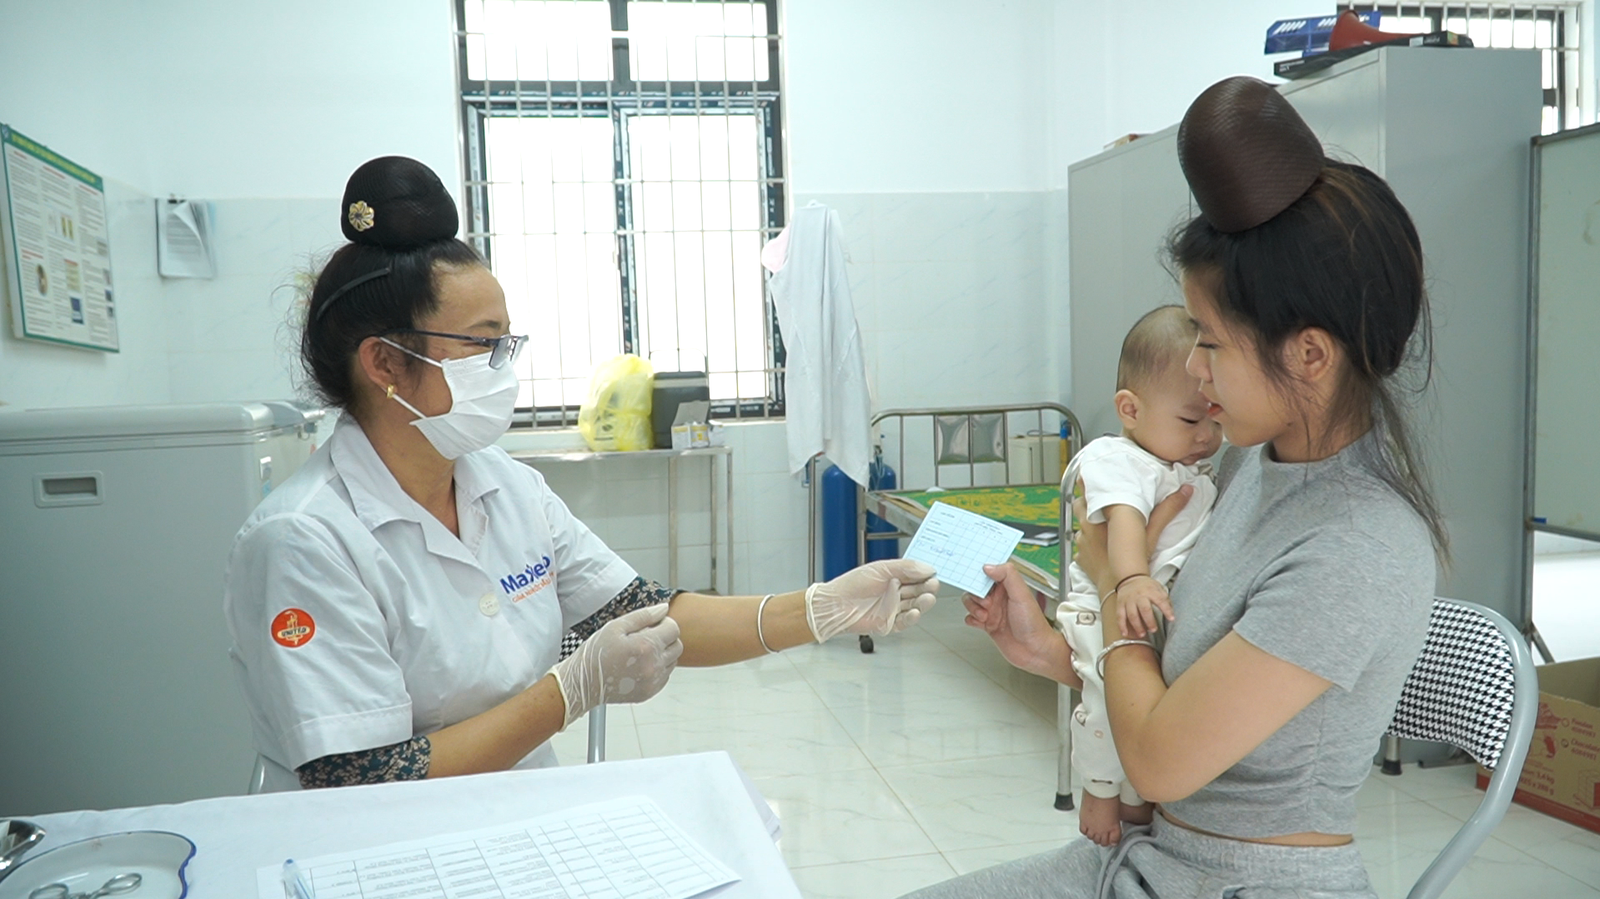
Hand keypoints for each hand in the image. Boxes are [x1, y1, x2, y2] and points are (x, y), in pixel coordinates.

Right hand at [549, 603, 681, 728]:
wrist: (583, 683)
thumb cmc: (595, 654)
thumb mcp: (615, 626)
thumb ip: (643, 615)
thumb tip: (664, 608)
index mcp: (646, 646)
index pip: (673, 629)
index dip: (663, 623)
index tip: (651, 625)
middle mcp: (653, 665)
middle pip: (677, 645)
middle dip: (666, 637)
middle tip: (647, 637)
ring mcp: (653, 681)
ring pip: (673, 661)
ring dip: (663, 653)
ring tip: (641, 652)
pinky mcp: (650, 692)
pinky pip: (665, 676)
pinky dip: (658, 668)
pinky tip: (640, 665)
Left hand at [805, 559, 939, 640]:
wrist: (835, 604)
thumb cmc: (852, 585)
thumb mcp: (880, 568)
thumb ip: (905, 567)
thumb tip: (926, 567)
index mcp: (893, 577)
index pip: (916, 576)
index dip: (925, 575)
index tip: (933, 574)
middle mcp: (895, 593)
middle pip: (918, 591)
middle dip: (927, 588)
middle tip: (933, 585)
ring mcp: (892, 608)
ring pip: (914, 606)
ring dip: (923, 603)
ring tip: (927, 598)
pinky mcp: (889, 624)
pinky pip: (904, 622)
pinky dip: (912, 618)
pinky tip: (915, 612)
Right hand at [964, 563, 1076, 685]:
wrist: (1035, 652)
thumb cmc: (1034, 624)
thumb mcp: (1022, 594)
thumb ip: (1007, 575)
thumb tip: (989, 566)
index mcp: (1008, 587)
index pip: (990, 572)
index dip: (981, 573)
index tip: (976, 577)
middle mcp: (1000, 597)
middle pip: (976, 587)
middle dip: (976, 594)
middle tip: (986, 603)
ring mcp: (993, 611)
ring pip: (972, 602)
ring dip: (973, 607)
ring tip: (984, 615)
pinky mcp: (988, 625)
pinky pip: (971, 618)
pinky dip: (971, 619)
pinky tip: (980, 623)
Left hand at [1075, 482, 1194, 587]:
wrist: (1120, 589)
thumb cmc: (1133, 560)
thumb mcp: (1151, 533)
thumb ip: (1167, 510)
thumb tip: (1186, 490)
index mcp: (1098, 516)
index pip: (1086, 492)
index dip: (1087, 484)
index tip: (1089, 476)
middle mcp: (1085, 526)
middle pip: (1078, 506)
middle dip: (1086, 502)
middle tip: (1097, 501)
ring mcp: (1080, 542)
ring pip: (1079, 526)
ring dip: (1087, 524)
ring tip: (1100, 525)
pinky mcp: (1079, 557)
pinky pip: (1080, 546)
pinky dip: (1087, 545)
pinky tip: (1098, 547)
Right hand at [1115, 575, 1172, 638]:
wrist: (1131, 578)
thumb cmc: (1147, 586)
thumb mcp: (1158, 588)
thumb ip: (1164, 599)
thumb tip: (1171, 612)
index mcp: (1150, 591)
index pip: (1160, 601)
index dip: (1167, 610)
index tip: (1171, 619)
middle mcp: (1139, 596)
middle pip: (1144, 609)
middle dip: (1149, 621)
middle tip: (1153, 630)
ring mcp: (1128, 600)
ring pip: (1132, 615)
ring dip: (1137, 626)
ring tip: (1142, 634)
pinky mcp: (1120, 604)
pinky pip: (1120, 616)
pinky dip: (1122, 626)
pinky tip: (1125, 633)